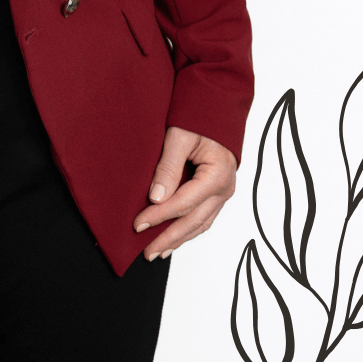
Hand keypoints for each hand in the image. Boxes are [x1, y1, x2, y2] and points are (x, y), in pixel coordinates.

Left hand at [133, 126, 236, 260]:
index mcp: (217, 174)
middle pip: (194, 220)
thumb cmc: (198, 117)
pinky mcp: (218, 193)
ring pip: (200, 223)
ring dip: (178, 239)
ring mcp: (223, 193)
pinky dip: (188, 229)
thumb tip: (156, 198)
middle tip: (146, 251)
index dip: (159, 216)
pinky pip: (203, 217)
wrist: (216, 109)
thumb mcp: (179, 136)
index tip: (138, 224)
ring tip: (157, 252)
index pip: (184, 202)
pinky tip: (174, 238)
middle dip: (168, 237)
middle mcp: (224, 188)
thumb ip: (168, 167)